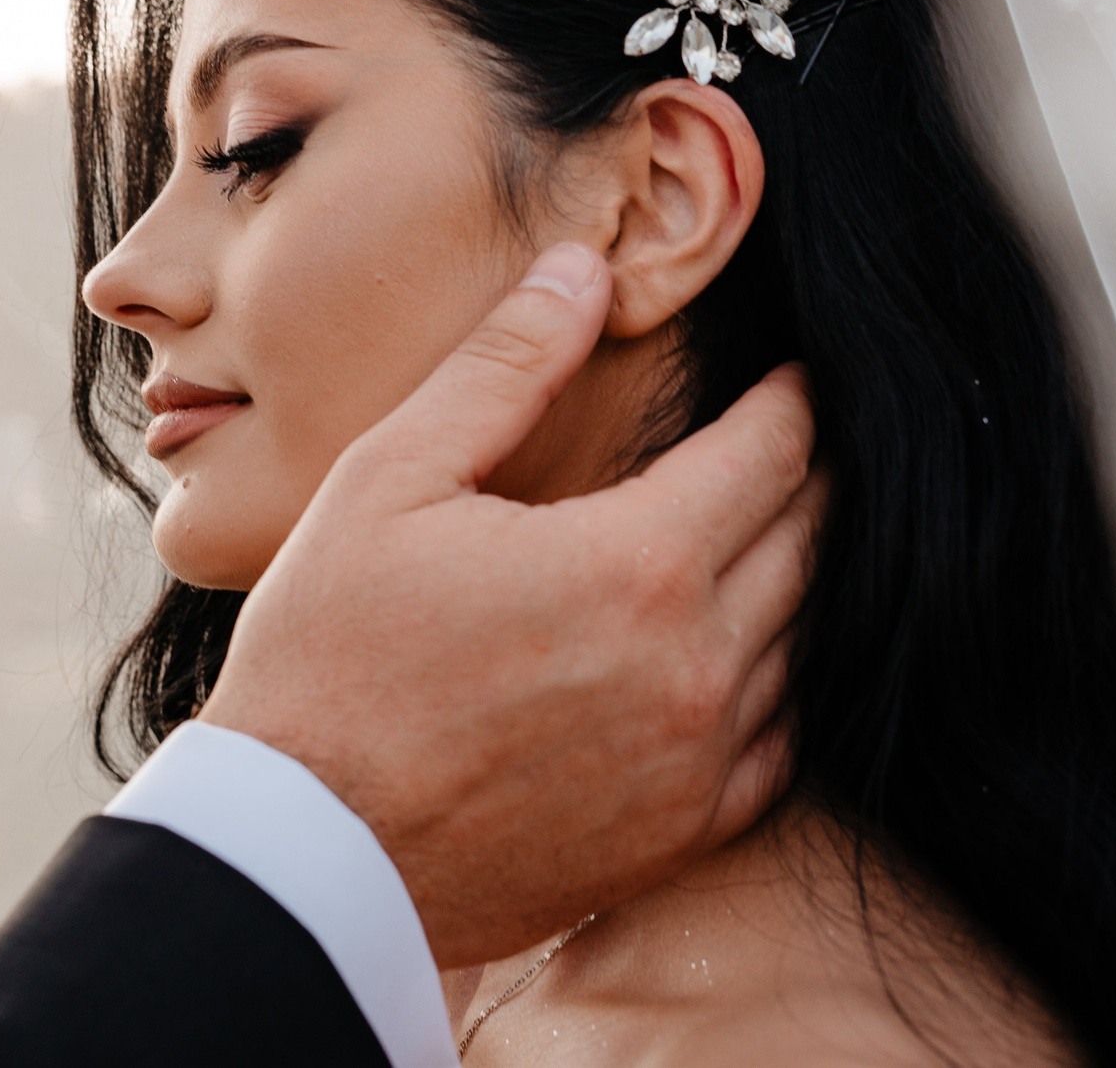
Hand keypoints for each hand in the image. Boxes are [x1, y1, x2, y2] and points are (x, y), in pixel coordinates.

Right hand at [199, 241, 819, 967]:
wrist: (308, 848)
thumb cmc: (328, 654)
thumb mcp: (391, 479)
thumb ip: (503, 367)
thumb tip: (580, 267)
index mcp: (635, 563)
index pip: (770, 454)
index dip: (791, 402)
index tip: (793, 374)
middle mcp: (693, 666)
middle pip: (807, 544)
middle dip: (806, 480)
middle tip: (788, 442)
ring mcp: (696, 762)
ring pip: (804, 645)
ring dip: (796, 579)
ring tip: (764, 533)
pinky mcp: (678, 835)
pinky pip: (778, 746)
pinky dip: (776, 686)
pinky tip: (735, 656)